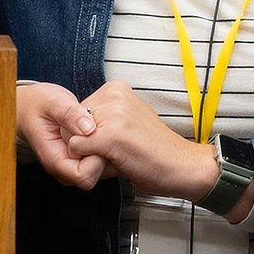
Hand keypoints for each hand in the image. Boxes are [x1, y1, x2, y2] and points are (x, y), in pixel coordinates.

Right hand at [16, 83, 104, 188]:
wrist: (28, 106)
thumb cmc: (38, 104)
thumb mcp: (53, 101)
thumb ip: (69, 113)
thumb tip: (89, 128)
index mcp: (53, 159)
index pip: (83, 176)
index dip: (95, 158)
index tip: (95, 135)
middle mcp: (61, 168)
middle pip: (93, 177)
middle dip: (101, 155)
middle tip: (98, 130)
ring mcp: (69, 166)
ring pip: (96, 172)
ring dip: (102, 152)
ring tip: (95, 129)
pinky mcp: (76, 160)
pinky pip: (95, 162)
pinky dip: (100, 148)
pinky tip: (95, 131)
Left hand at [66, 81, 217, 201]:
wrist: (183, 165)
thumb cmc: (154, 149)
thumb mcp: (126, 120)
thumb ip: (101, 117)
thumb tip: (70, 127)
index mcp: (116, 88)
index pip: (76, 113)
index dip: (89, 134)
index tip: (117, 140)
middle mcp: (112, 94)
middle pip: (71, 125)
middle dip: (86, 143)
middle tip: (118, 150)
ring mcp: (112, 114)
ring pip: (72, 137)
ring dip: (89, 154)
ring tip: (119, 155)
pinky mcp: (110, 135)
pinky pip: (76, 150)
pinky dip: (90, 162)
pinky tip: (116, 162)